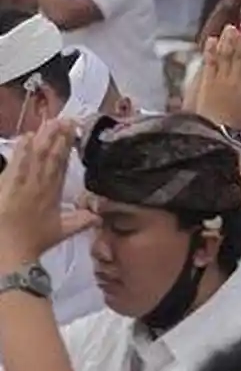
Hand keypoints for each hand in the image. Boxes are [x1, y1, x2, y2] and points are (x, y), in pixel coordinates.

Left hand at [0, 121, 97, 264]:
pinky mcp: (10, 186)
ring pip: (38, 156)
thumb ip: (80, 222)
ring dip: (46, 138)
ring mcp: (26, 185)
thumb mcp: (60, 232)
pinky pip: (20, 165)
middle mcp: (42, 186)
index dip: (67, 146)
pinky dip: (24, 151)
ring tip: (52, 122)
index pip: (61, 165)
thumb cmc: (32, 242)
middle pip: (52, 156)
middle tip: (66, 119)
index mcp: (53, 193)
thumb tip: (100, 218)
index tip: (72, 130)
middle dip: (59, 136)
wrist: (12, 251)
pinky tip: (28, 137)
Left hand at [194, 25, 240, 130]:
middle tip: (238, 28)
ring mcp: (214, 79)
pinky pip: (208, 63)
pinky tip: (210, 42)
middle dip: (236, 41)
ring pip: (221, 56)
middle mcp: (229, 79)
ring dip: (225, 42)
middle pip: (233, 56)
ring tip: (227, 30)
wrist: (210, 132)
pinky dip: (209, 51)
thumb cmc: (230, 128)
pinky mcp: (202, 82)